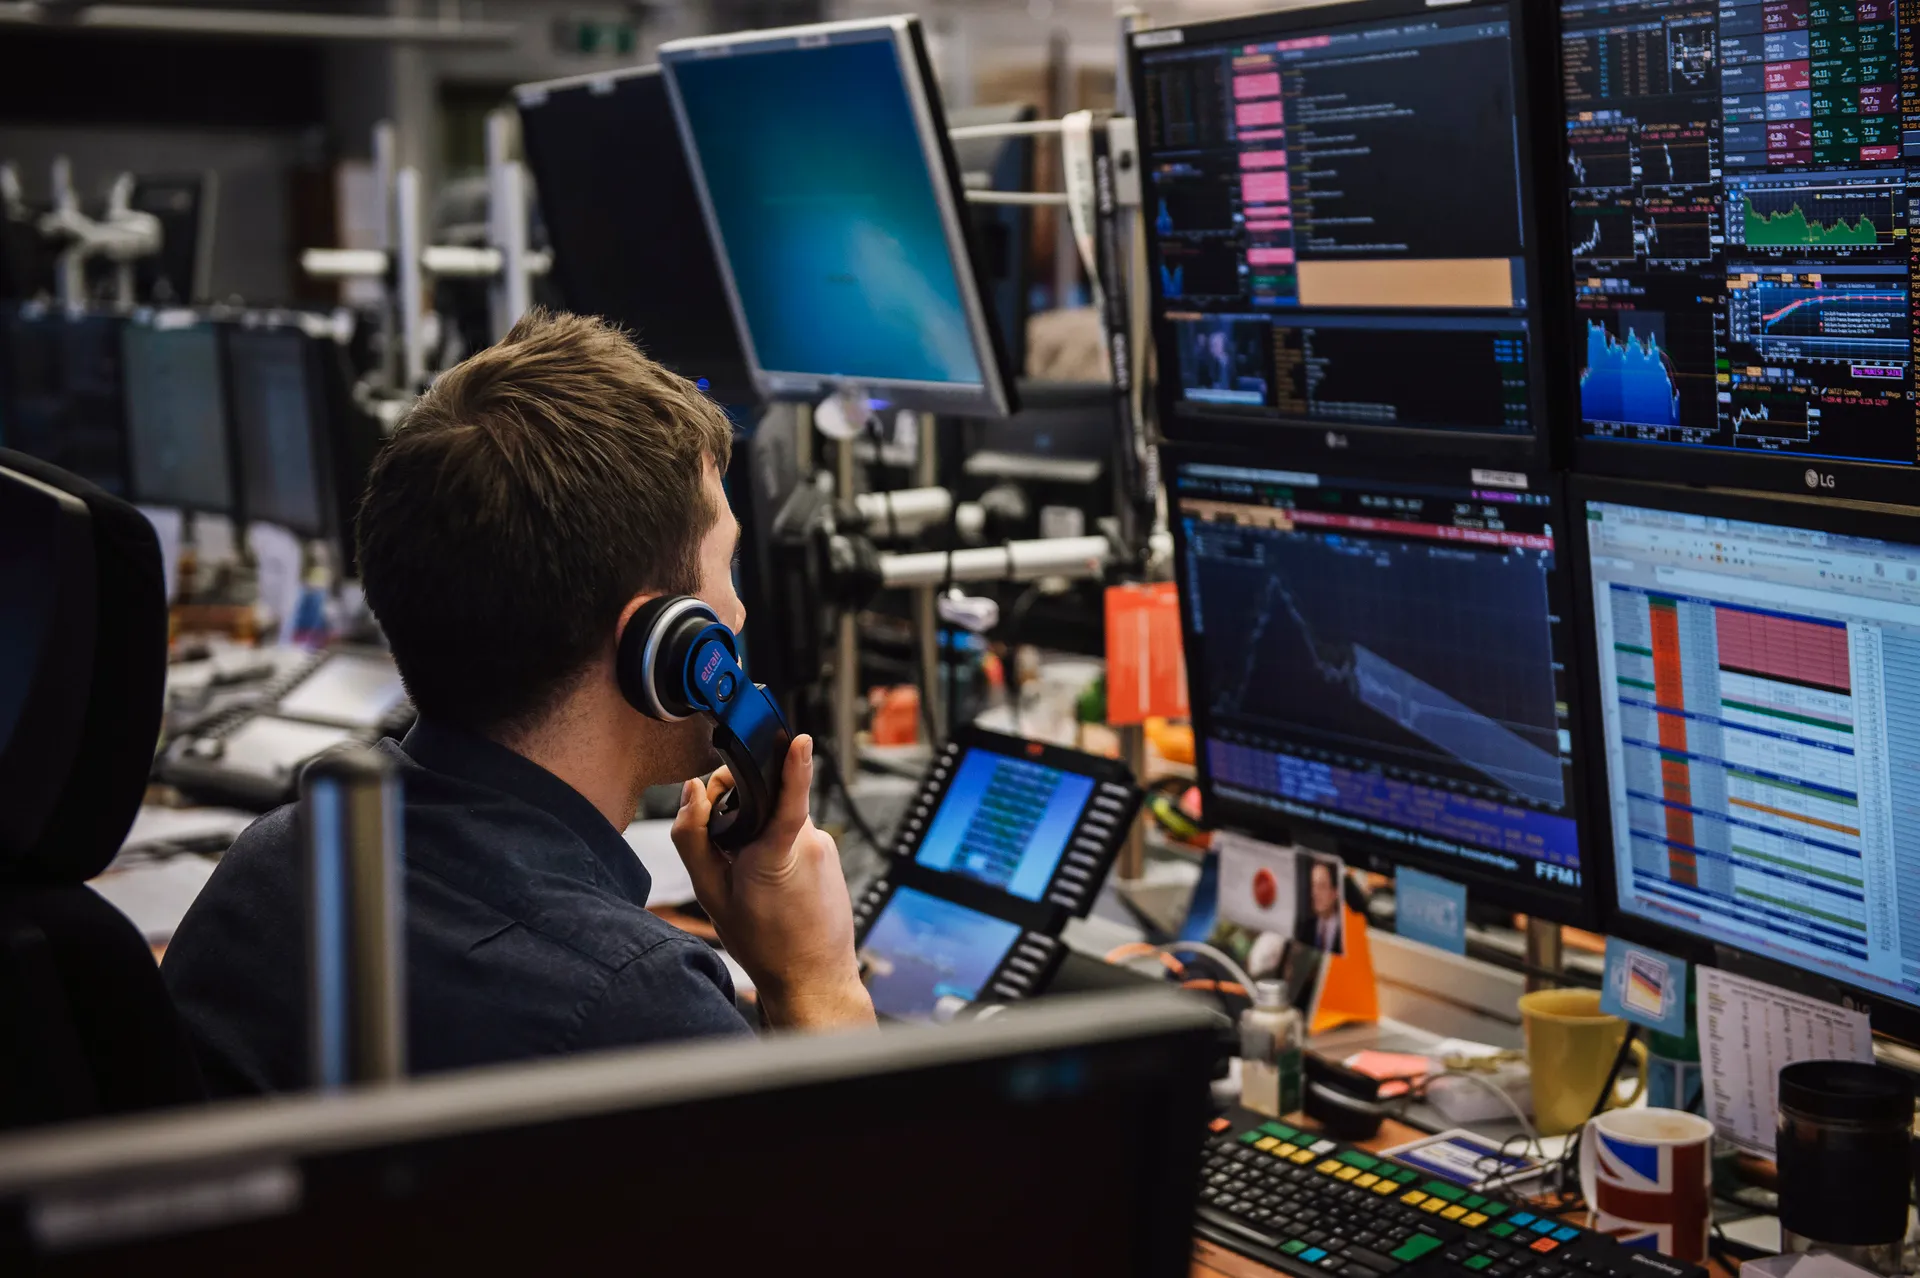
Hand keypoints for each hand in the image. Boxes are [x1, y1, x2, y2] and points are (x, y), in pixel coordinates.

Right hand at [672, 734, 874, 1030]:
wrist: (811, 976)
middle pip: (766, 801)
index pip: (789, 798)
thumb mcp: (711, 894)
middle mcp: (809, 842)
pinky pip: (796, 835)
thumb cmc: (762, 941)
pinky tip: (772, 882)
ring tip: (749, 875)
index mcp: (776, 852)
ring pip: (780, 819)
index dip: (795, 765)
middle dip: (739, 810)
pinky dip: (777, 846)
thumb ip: (693, 838)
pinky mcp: (831, 854)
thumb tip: (692, 793)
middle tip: (723, 846)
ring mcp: (825, 847)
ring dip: (758, 833)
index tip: (801, 740)